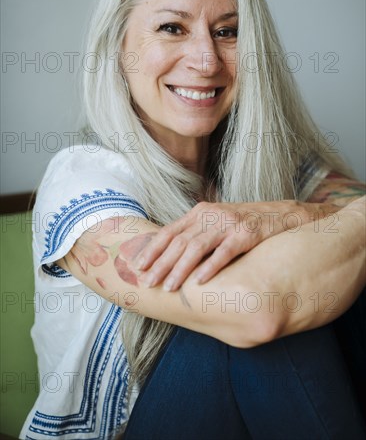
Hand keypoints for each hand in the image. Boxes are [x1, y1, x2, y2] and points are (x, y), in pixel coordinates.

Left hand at [137, 199, 338, 290]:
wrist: (280, 215)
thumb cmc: (243, 223)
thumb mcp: (215, 223)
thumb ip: (194, 233)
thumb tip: (167, 256)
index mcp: (199, 212)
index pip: (169, 232)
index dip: (152, 249)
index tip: (138, 266)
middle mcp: (210, 215)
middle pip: (178, 241)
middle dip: (160, 263)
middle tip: (147, 282)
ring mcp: (228, 223)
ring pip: (197, 247)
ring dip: (180, 269)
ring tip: (169, 287)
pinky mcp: (246, 233)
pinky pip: (224, 252)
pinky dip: (210, 267)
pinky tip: (200, 281)